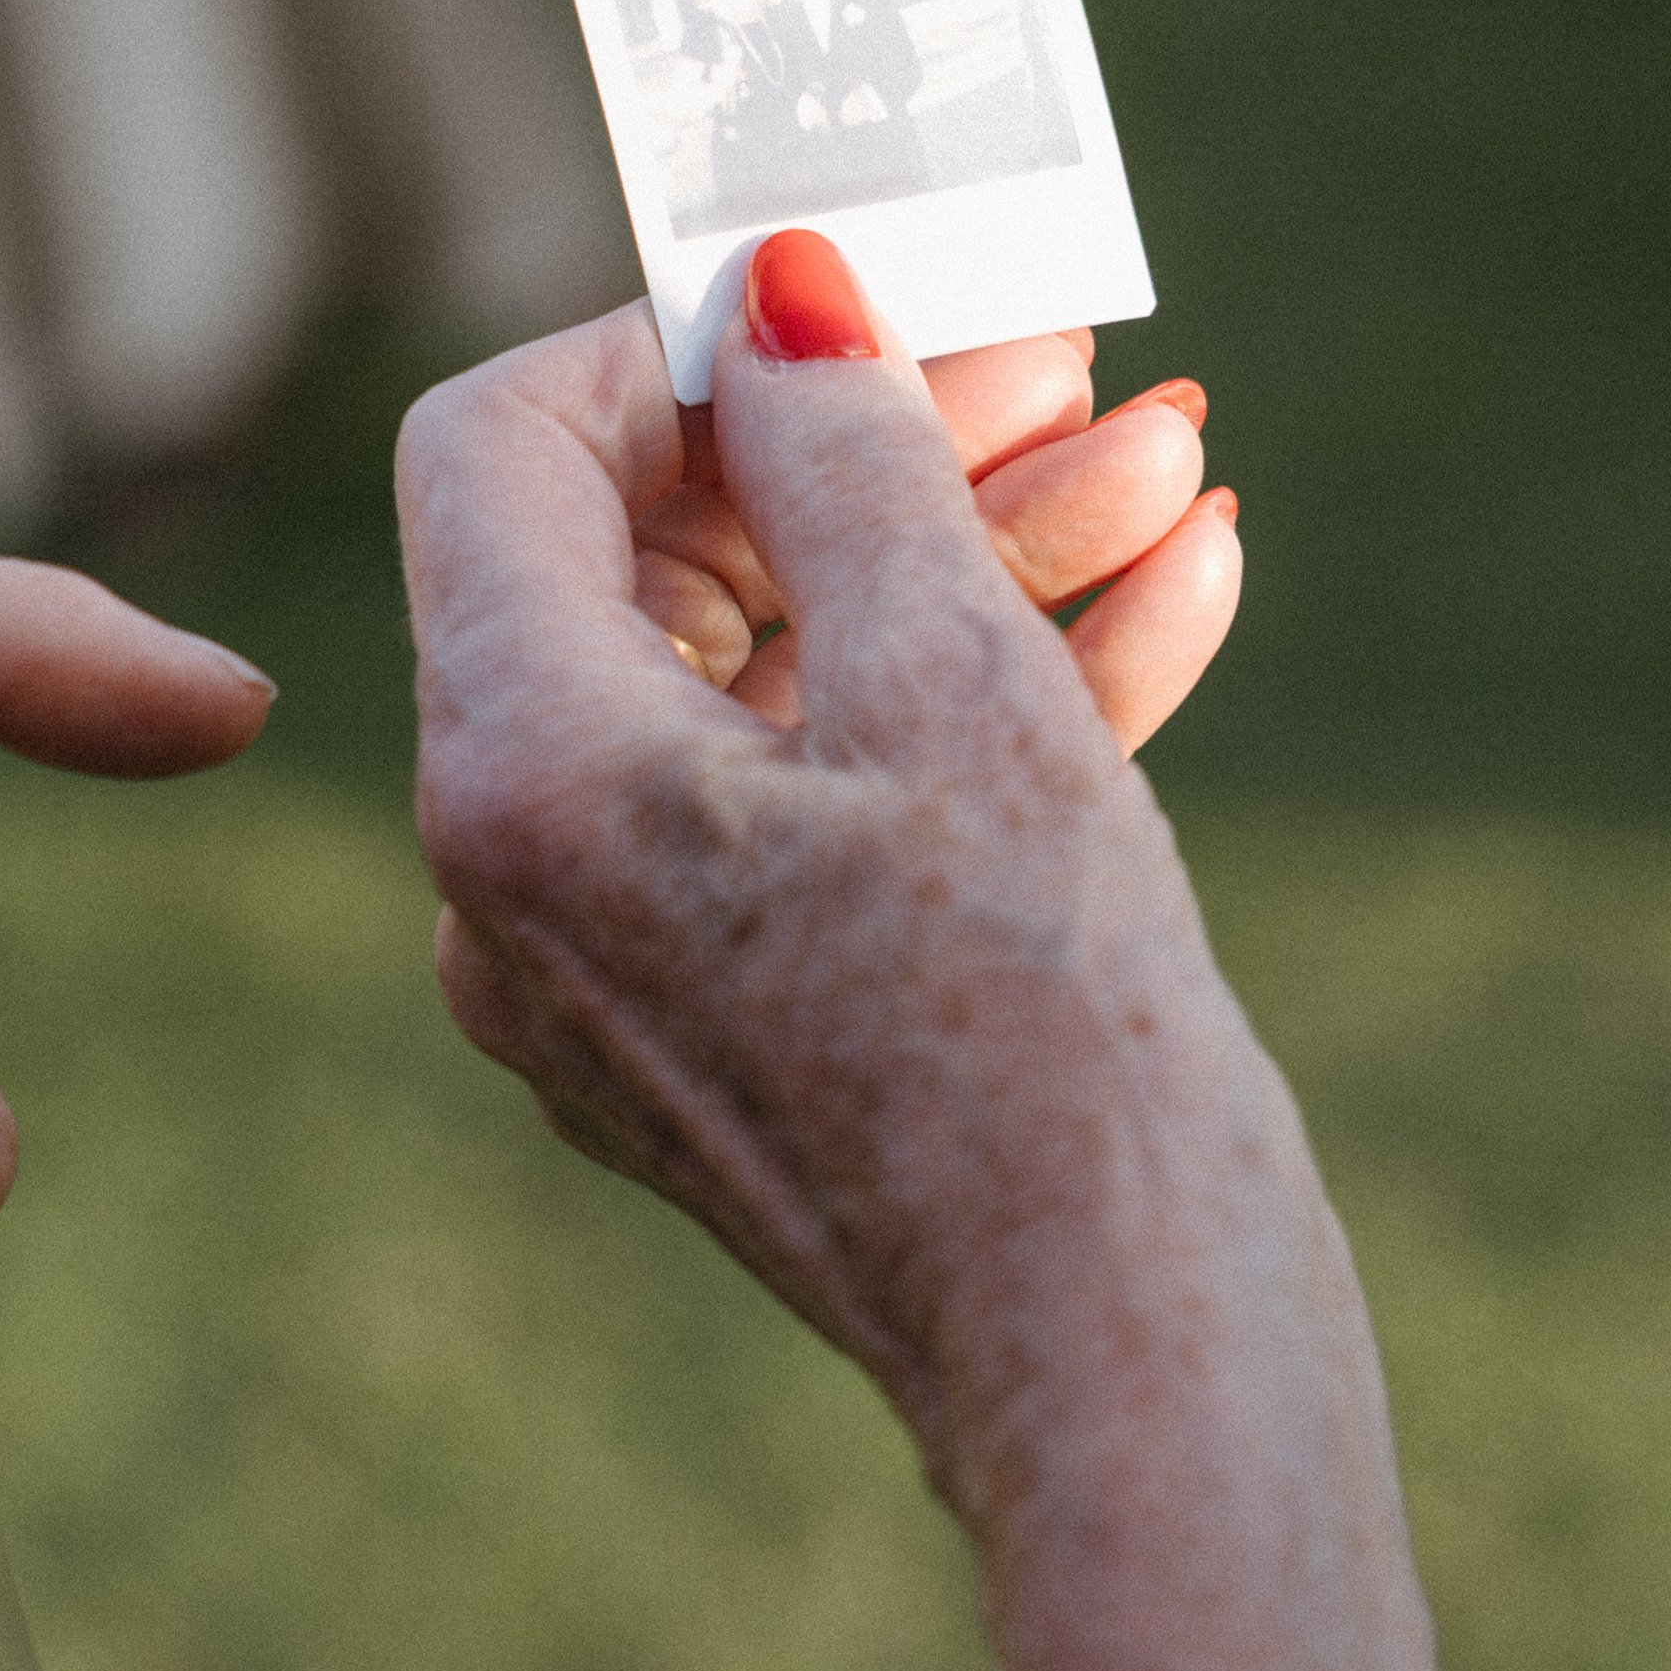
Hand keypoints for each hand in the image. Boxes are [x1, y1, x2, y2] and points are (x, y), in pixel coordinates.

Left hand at [396, 252, 1242, 1455]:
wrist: (1129, 1381)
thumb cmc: (1042, 1043)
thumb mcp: (952, 685)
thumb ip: (842, 456)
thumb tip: (771, 290)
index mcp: (517, 772)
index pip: (498, 448)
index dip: (671, 343)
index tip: (854, 306)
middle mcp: (516, 879)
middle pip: (650, 567)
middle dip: (873, 454)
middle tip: (1073, 377)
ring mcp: (613, 973)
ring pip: (763, 690)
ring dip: (964, 566)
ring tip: (1172, 477)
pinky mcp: (720, 1035)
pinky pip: (810, 817)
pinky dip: (958, 712)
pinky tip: (1159, 602)